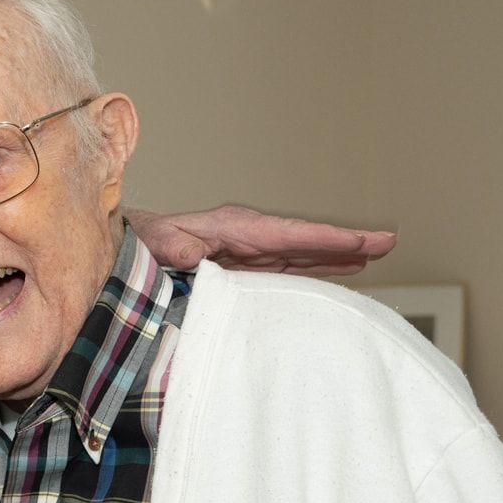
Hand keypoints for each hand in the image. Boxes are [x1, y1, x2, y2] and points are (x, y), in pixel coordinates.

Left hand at [125, 204, 396, 277]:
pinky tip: (333, 274)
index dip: (323, 239)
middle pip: (300, 241)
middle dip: (342, 242)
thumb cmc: (132, 251)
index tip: (360, 243)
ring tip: (371, 256)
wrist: (115, 256)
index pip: (284, 234)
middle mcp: (239, 237)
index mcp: (226, 229)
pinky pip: (280, 268)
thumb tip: (194, 255)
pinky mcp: (235, 269)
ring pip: (296, 254)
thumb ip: (176, 250)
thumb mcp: (152, 248)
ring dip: (332, 255)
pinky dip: (309, 268)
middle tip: (387, 244)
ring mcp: (240, 253)